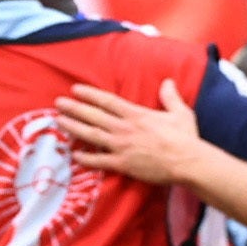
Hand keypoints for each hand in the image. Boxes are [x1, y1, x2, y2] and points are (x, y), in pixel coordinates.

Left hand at [55, 79, 205, 184]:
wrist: (188, 162)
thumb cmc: (186, 138)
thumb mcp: (180, 112)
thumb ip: (170, 96)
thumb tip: (168, 81)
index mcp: (136, 114)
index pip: (107, 101)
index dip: (89, 94)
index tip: (75, 89)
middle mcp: (125, 128)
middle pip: (93, 116)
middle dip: (74, 108)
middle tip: (58, 103)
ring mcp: (122, 146)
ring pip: (91, 135)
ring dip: (73, 128)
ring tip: (59, 122)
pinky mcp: (123, 164)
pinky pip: (99, 161)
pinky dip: (86, 158)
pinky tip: (74, 155)